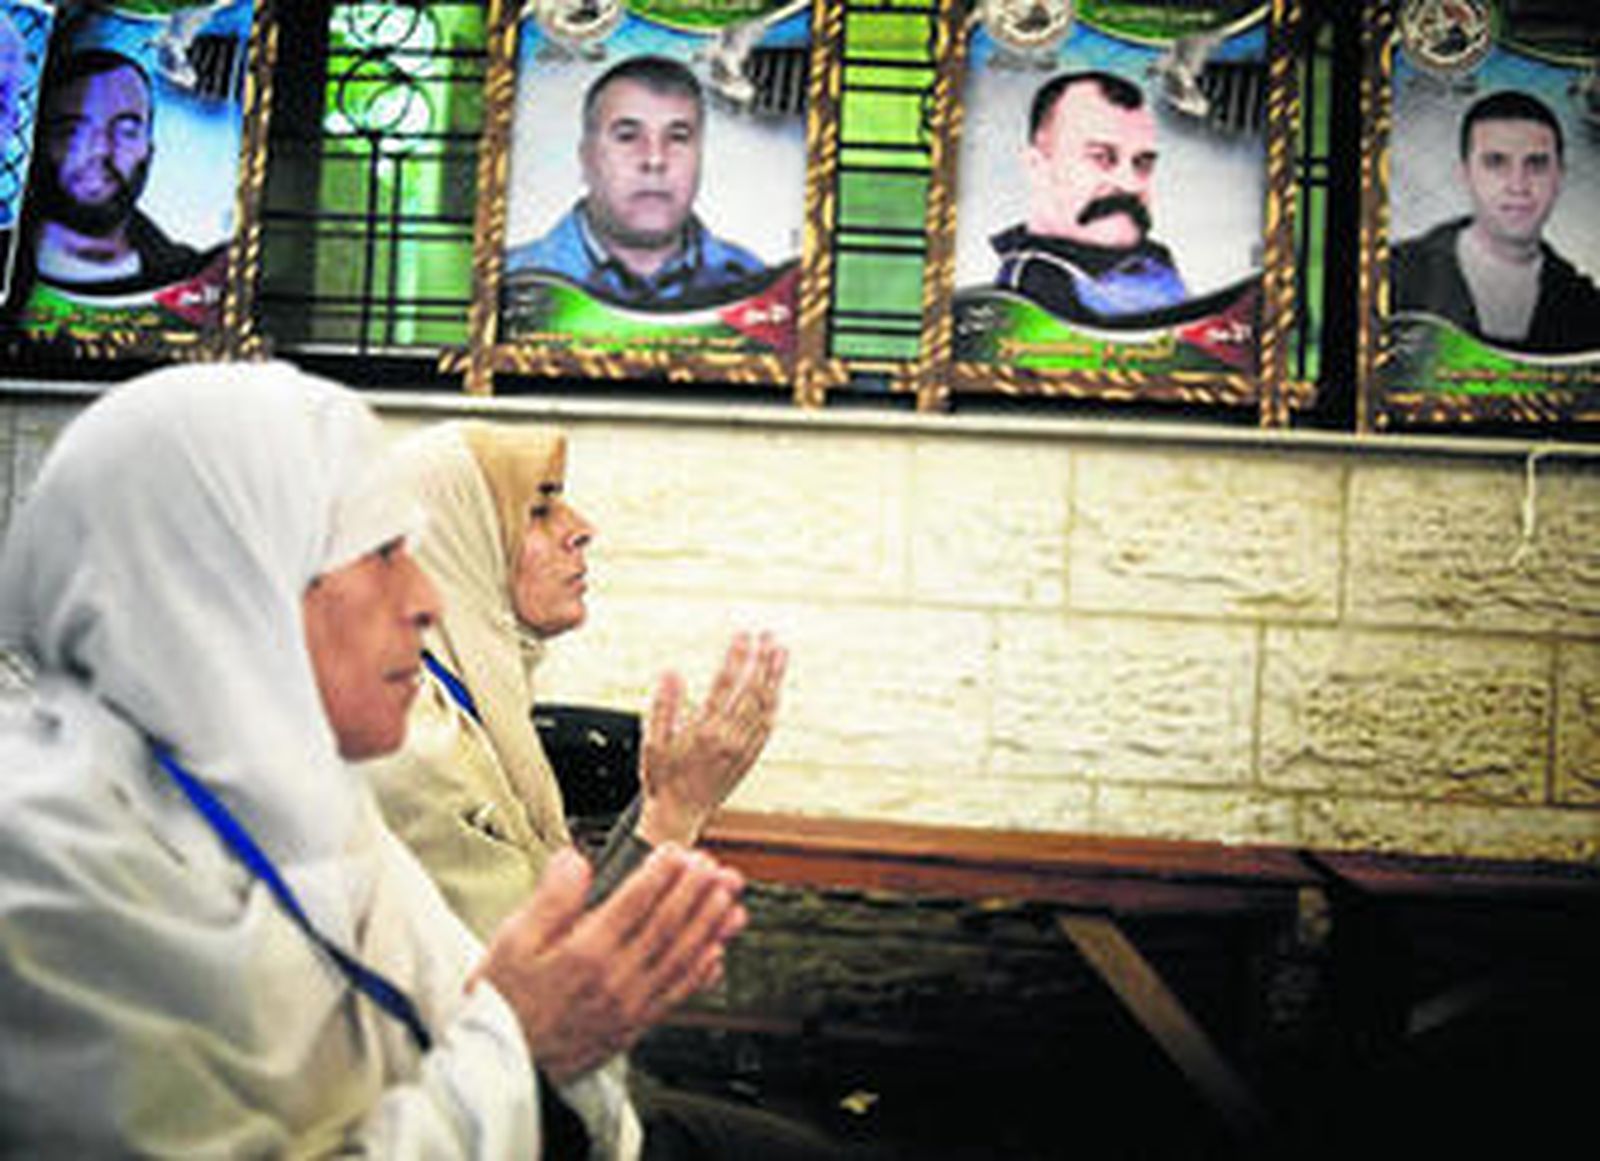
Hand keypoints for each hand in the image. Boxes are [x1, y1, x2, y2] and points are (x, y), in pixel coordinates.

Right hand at [471, 845, 745, 1083]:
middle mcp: (614, 981)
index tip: (677, 851)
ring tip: (731, 900)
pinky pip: (676, 995)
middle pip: (666, 927)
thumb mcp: (511, 941)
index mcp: (584, 954)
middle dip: (696, 892)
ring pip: (680, 959)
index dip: (661, 874)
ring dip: (709, 926)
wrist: (499, 1066)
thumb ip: (549, 899)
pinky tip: (716, 955)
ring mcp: (628, 1006)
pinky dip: (701, 972)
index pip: (634, 903)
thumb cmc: (502, 1002)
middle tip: (717, 867)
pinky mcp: (633, 1027)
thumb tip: (575, 861)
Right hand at [636, 631, 787, 847]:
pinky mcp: (749, 758)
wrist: (680, 815)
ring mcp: (743, 749)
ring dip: (775, 677)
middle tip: (769, 635)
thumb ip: (662, 706)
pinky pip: (767, 726)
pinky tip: (776, 688)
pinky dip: (774, 703)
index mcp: (704, 731)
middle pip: (752, 691)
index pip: (725, 684)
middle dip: (762, 660)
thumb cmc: (662, 778)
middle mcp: (729, 739)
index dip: (736, 656)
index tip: (743, 634)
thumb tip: (671, 672)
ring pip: (765, 706)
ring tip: (780, 652)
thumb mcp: (652, 743)